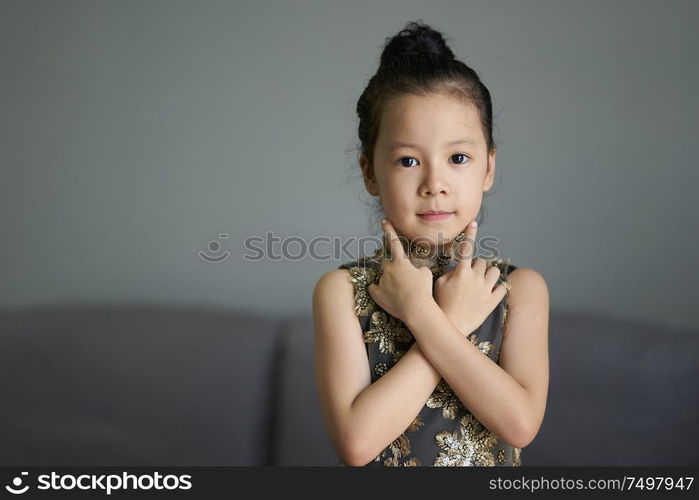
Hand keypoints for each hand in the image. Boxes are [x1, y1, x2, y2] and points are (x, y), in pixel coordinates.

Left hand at [367, 219, 434, 323]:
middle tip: (403, 279)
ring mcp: (381, 281)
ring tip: (401, 293)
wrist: (416, 309)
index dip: (389, 230)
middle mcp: (388, 269)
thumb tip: (415, 271)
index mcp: (400, 262)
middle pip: (387, 263)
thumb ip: (417, 269)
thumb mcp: (426, 274)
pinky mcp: (376, 293)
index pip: (394, 242)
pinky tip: (388, 297)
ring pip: (383, 277)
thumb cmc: (424, 290)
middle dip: (393, 268)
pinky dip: (380, 292)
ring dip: (390, 282)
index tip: (384, 220)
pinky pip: (375, 289)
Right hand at [433, 220, 508, 335]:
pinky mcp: (493, 302)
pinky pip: (502, 289)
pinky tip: (490, 293)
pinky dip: (498, 289)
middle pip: (483, 262)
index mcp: (462, 272)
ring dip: (489, 274)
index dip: (470, 234)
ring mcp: (487, 290)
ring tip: (482, 282)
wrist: (450, 326)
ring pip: (495, 272)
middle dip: (477, 266)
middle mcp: (477, 278)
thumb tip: (458, 268)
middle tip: (469, 277)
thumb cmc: (440, 305)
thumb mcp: (439, 284)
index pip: (467, 248)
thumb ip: (450, 272)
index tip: (473, 223)